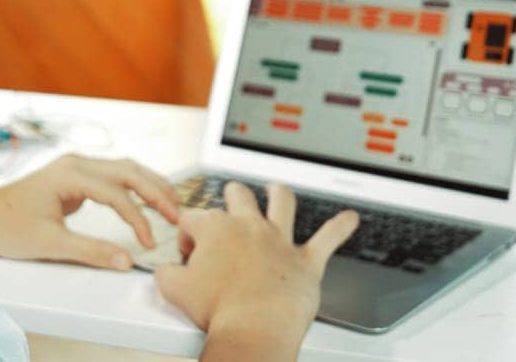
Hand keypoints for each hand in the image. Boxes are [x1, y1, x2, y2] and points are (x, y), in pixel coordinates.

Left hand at [0, 154, 180, 269]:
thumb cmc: (8, 226)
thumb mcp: (49, 244)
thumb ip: (90, 251)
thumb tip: (125, 261)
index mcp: (69, 173)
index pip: (116, 193)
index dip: (137, 218)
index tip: (148, 242)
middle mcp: (76, 163)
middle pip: (129, 171)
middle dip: (156, 193)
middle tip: (178, 216)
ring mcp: (77, 166)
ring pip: (125, 169)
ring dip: (151, 185)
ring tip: (173, 204)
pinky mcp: (78, 175)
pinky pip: (115, 175)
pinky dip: (136, 186)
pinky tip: (149, 198)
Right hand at [153, 182, 358, 356]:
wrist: (255, 328)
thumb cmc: (219, 310)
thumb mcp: (175, 290)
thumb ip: (166, 274)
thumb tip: (164, 271)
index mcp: (216, 229)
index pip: (193, 219)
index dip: (186, 236)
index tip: (188, 255)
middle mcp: (249, 226)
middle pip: (238, 196)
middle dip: (232, 196)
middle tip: (230, 201)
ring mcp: (279, 241)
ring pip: (282, 203)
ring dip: (278, 193)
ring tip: (276, 189)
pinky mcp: (305, 260)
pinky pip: (328, 238)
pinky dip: (341, 227)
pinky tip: (351, 218)